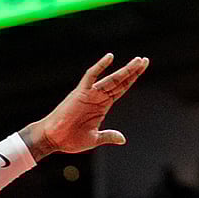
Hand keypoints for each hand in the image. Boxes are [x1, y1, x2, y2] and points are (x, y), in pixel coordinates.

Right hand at [21, 54, 148, 159]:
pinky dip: (100, 66)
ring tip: (138, 61)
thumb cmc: (70, 139)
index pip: (120, 89)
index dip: (132, 79)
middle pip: (119, 81)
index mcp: (102, 106)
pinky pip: (91, 76)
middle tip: (144, 60)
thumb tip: (122, 139)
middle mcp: (98, 97)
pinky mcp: (80, 92)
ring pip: (111, 79)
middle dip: (132, 71)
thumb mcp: (94, 139)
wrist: (54, 139)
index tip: (142, 69)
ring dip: (125, 70)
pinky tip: (110, 57)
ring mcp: (90, 94)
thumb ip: (108, 136)